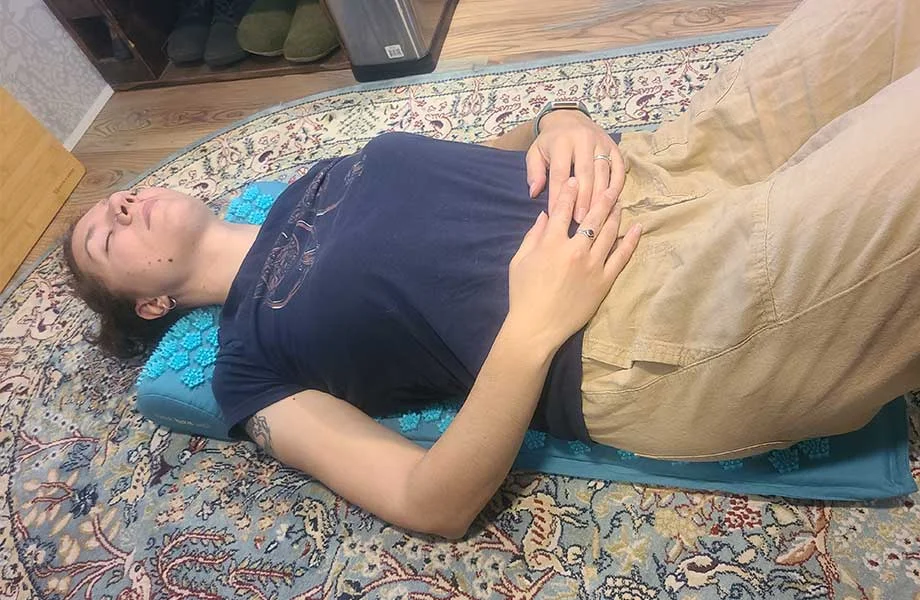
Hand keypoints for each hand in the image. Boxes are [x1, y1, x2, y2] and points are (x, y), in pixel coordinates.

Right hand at [506, 177, 641, 351]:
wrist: (536, 327)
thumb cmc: (523, 294)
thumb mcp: (520, 261)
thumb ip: (533, 235)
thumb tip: (544, 215)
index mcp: (551, 243)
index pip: (562, 209)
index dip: (569, 191)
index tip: (576, 179)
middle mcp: (575, 250)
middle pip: (592, 216)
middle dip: (601, 197)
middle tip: (609, 185)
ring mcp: (593, 266)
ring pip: (608, 233)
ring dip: (615, 215)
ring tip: (619, 202)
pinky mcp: (604, 281)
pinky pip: (621, 257)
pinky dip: (630, 241)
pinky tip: (636, 229)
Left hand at [526, 110, 625, 223]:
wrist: (569, 118)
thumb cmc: (550, 141)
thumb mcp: (535, 152)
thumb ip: (534, 172)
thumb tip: (534, 193)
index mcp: (562, 142)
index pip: (560, 173)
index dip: (557, 195)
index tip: (555, 215)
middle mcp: (583, 140)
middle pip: (585, 174)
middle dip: (582, 199)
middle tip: (579, 221)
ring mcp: (601, 143)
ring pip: (603, 173)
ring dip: (599, 197)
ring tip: (595, 217)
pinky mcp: (614, 147)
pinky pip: (618, 168)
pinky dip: (617, 186)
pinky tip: (612, 202)